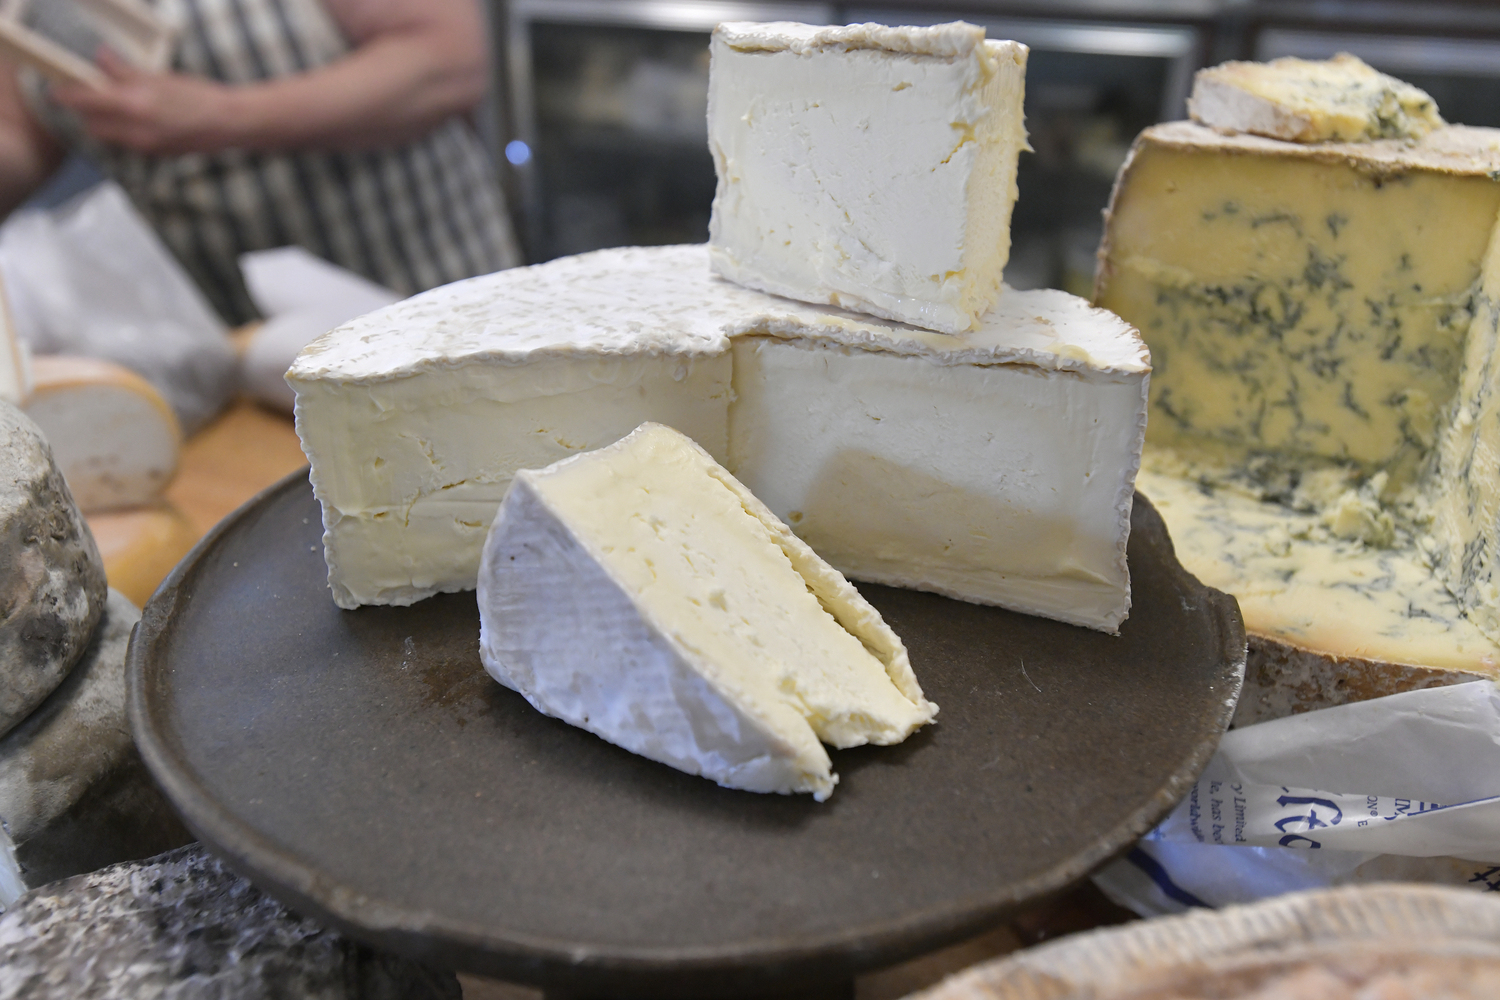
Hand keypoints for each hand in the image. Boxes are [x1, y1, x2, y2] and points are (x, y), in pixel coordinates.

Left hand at [50, 48, 235, 155]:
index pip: (86, 102)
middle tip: (89, 97)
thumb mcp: (159, 78)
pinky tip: (136, 120)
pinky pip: (127, 144)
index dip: (68, 96)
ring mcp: (144, 146)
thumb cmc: (197, 96)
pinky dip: (122, 132)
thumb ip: (125, 71)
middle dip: (86, 113)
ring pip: (109, 136)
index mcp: (133, 106)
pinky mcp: (155, 154)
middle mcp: (134, 131)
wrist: (228, 124)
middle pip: (92, 125)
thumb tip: (101, 58)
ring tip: (114, 108)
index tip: (58, 90)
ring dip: (104, 123)